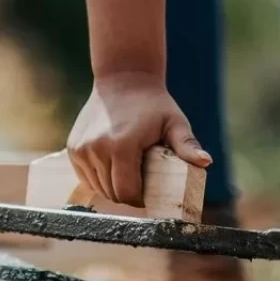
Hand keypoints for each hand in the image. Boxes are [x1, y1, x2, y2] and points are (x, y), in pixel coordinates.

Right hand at [66, 72, 210, 205]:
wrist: (123, 80)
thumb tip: (205, 162)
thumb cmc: (154, 105)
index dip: (139, 200)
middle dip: (127, 196)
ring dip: (112, 188)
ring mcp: (82, 149)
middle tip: (141, 186)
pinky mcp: (73, 149)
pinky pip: (86, 177)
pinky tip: (111, 168)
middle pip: (112, 193)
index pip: (127, 192)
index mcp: (122, 146)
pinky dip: (98, 179)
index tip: (148, 195)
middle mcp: (97, 149)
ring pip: (98, 188)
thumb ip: (187, 145)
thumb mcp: (174, 123)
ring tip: (127, 175)